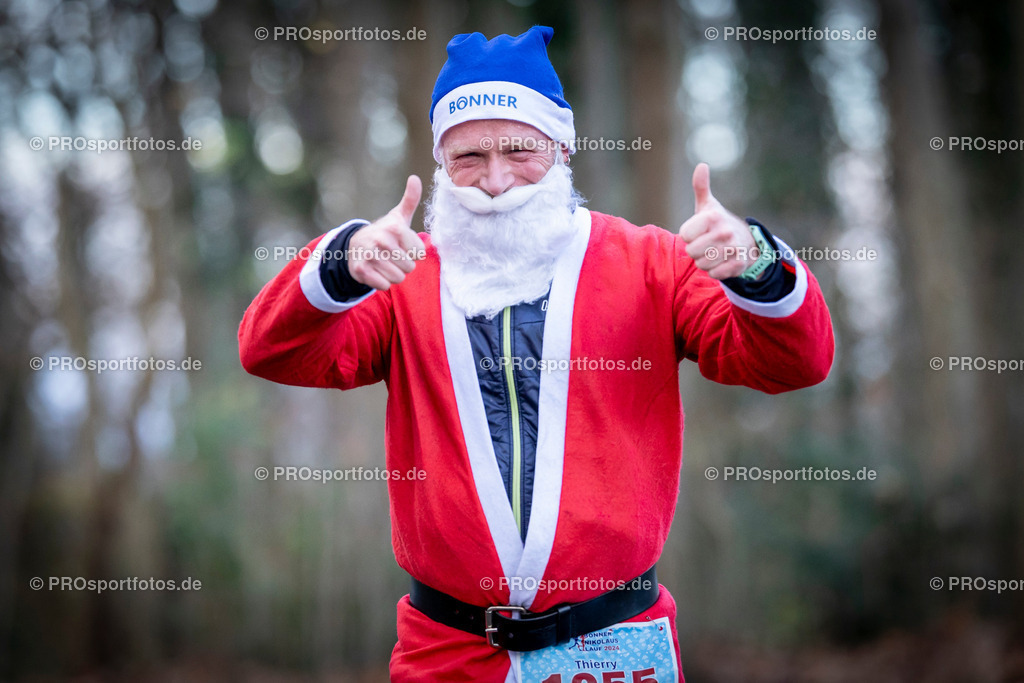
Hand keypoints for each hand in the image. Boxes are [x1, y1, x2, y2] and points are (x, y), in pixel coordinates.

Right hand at [348, 175, 424, 290]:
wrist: (355, 246)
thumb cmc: (385, 233)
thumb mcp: (398, 217)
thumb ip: (410, 199)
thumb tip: (415, 178)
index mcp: (395, 228)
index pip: (419, 254)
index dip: (412, 253)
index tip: (401, 245)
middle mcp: (381, 240)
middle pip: (409, 267)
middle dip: (402, 265)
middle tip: (391, 256)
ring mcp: (369, 255)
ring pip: (397, 278)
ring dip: (393, 274)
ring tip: (384, 263)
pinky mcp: (360, 270)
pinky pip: (383, 285)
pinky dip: (381, 282)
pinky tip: (375, 271)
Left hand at [679, 163, 758, 279]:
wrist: (746, 241)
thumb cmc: (718, 223)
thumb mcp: (708, 205)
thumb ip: (701, 187)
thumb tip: (702, 165)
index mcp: (713, 216)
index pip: (685, 236)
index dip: (689, 236)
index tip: (699, 231)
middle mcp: (724, 231)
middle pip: (691, 252)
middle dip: (695, 251)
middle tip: (706, 244)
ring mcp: (733, 248)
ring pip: (702, 264)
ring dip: (705, 261)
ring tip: (714, 252)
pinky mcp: (739, 264)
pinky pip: (714, 274)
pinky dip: (715, 271)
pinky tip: (722, 262)